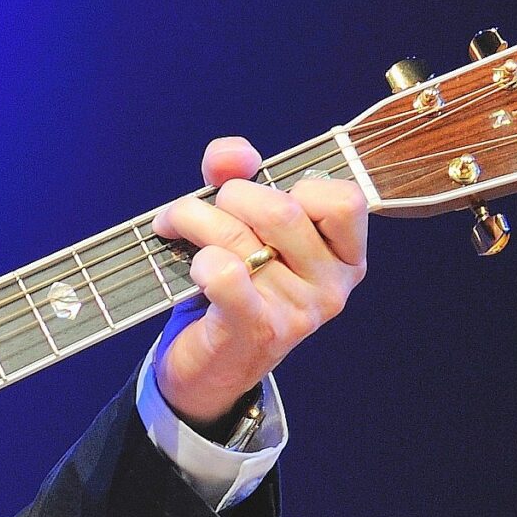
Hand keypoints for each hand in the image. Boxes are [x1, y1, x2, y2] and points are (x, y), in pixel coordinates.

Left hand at [151, 136, 367, 428]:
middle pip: (281, 211)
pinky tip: (193, 267)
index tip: (257, 197)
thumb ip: (238, 175)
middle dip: (227, 197)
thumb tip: (233, 152)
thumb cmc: (233, 283)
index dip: (292, 184)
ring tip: (173, 229)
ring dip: (193, 220)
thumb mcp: (242, 224)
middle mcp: (332, 286)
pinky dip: (201, 260)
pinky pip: (228, 276)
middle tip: (195, 211)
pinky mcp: (258, 332)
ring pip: (242, 238)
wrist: (209, 365)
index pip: (344, 199)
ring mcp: (299, 313)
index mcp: (343, 255)